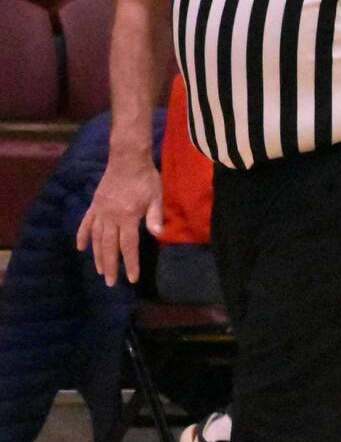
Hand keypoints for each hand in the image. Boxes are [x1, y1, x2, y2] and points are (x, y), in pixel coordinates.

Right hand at [75, 154, 161, 286]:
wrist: (127, 158)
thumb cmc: (146, 179)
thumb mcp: (156, 197)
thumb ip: (155, 217)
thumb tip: (158, 234)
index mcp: (127, 216)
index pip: (128, 246)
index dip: (130, 263)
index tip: (132, 279)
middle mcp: (111, 216)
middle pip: (109, 246)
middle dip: (110, 266)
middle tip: (111, 283)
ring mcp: (100, 210)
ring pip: (97, 238)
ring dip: (97, 255)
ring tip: (100, 271)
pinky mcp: (95, 204)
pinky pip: (86, 222)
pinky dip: (82, 235)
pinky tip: (80, 248)